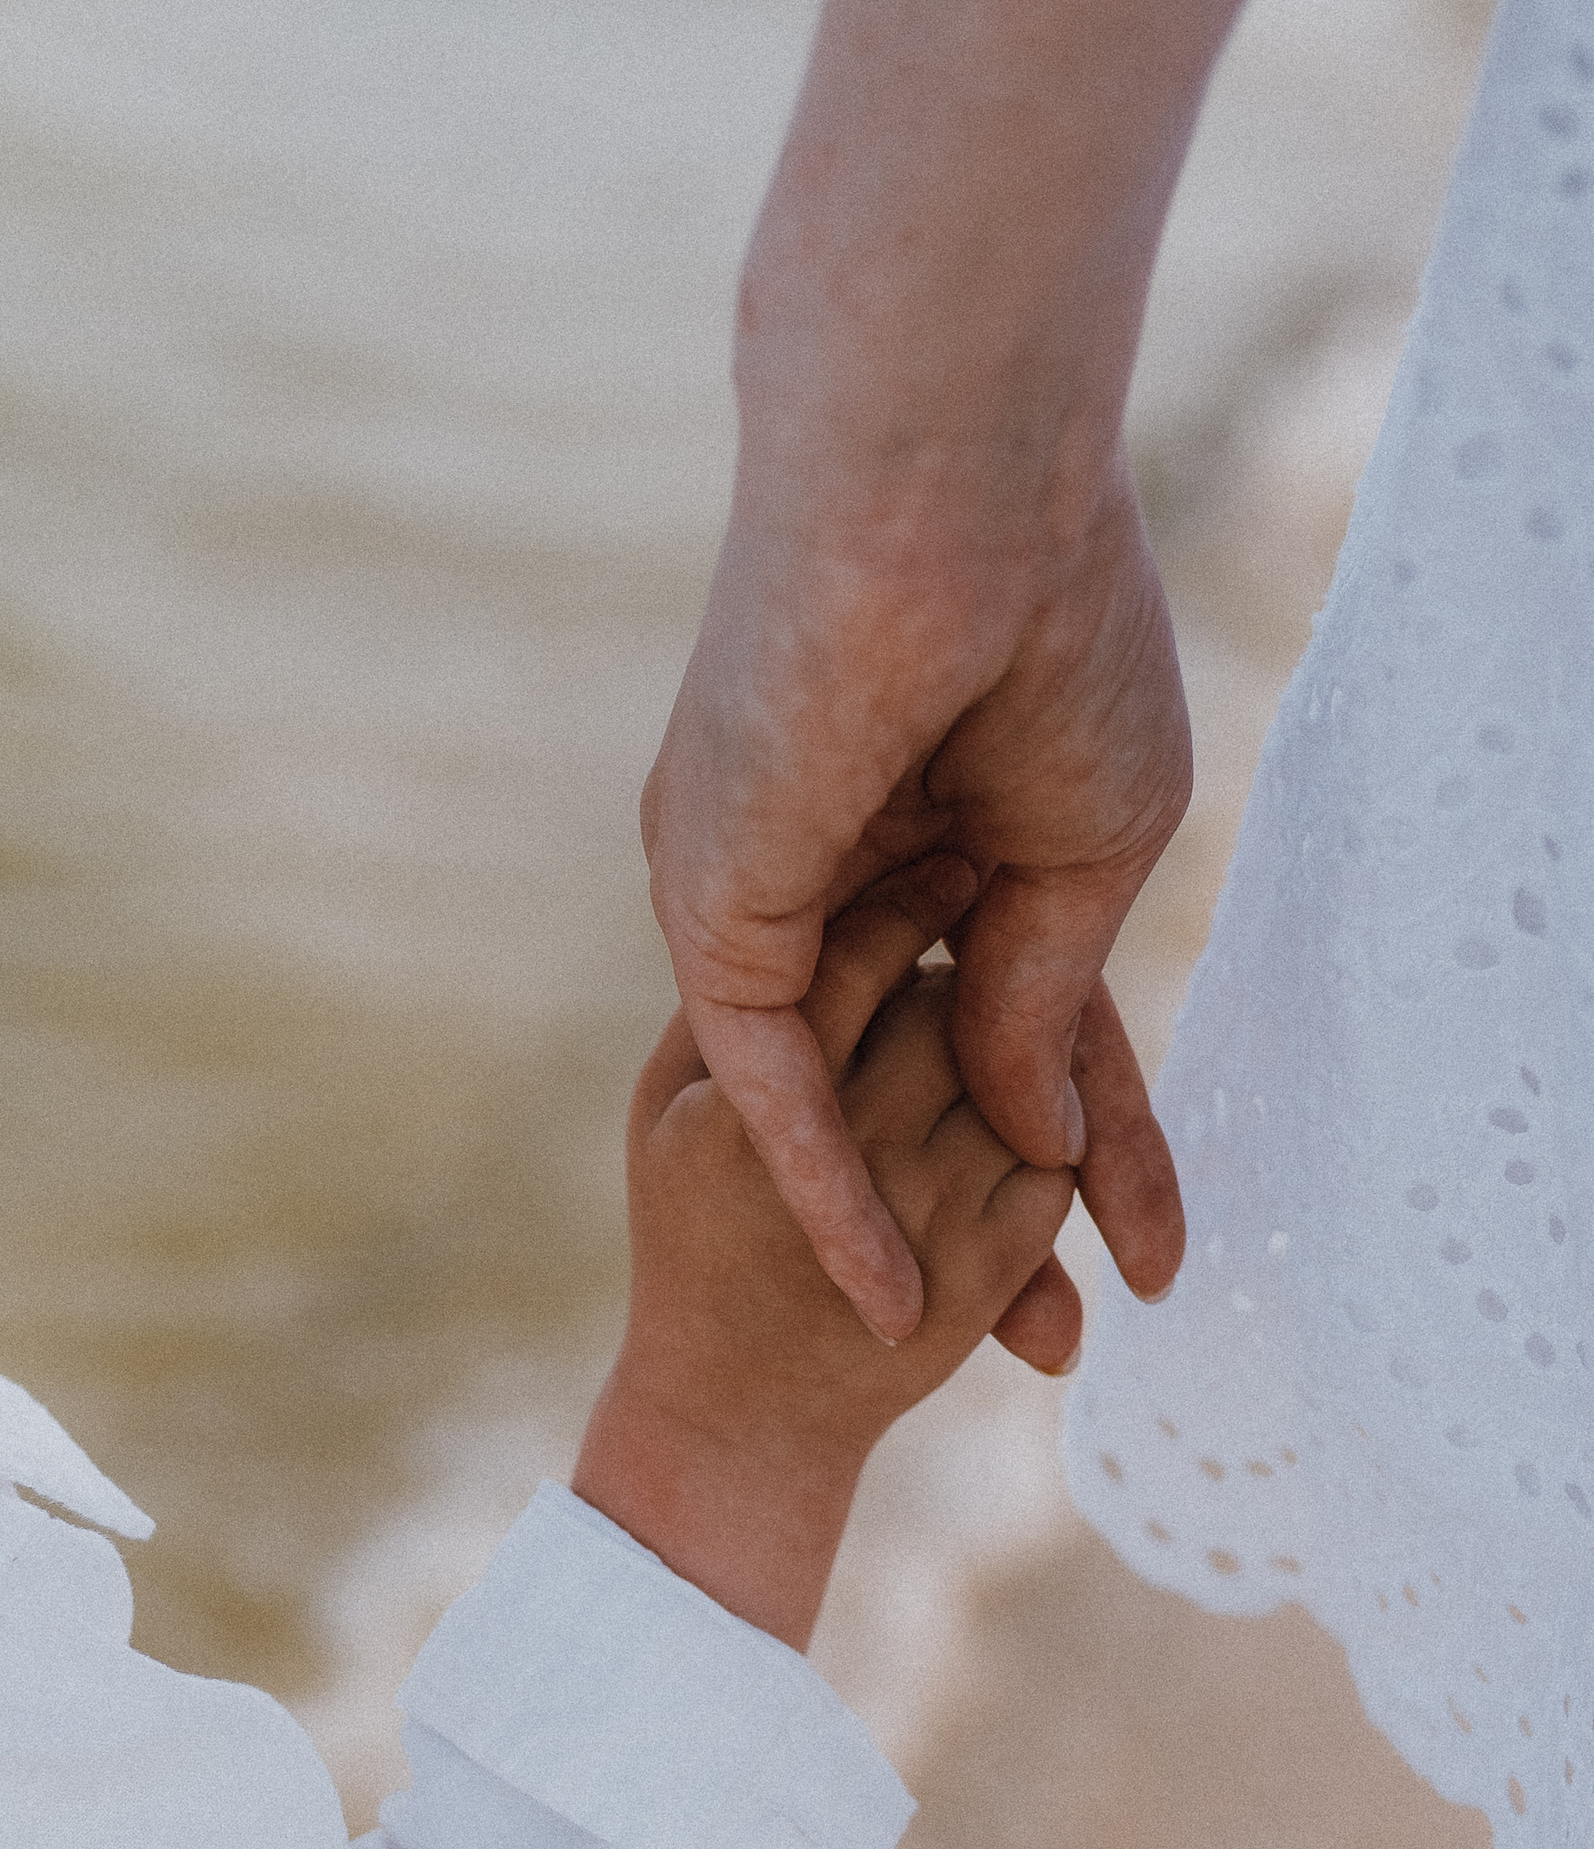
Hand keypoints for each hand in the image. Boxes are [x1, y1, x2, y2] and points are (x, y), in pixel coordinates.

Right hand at [574, 857, 1078, 1647]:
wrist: (742, 1417)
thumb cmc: (688, 1243)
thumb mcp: (663, 1114)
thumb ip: (714, 1005)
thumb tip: (781, 891)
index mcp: (744, 1116)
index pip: (852, 970)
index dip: (906, 906)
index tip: (943, 858)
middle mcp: (848, 1162)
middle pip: (947, 1013)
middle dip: (974, 963)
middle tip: (992, 908)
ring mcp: (929, 1218)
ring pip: (1014, 1081)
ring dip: (1016, 1042)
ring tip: (1000, 1011)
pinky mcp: (992, 1273)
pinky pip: (1052, 1162)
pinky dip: (1046, 1124)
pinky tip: (1013, 1108)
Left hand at [642, 433, 1190, 1366]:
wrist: (955, 491)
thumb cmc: (1047, 623)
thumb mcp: (1083, 848)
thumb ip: (1040, 1002)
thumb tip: (1035, 1149)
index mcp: (919, 840)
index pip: (994, 1033)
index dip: (1068, 1155)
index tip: (1134, 1261)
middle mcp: (826, 878)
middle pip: (911, 1095)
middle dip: (987, 1231)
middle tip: (1061, 1349)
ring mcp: (760, 895)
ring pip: (848, 1107)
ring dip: (923, 1237)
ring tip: (1013, 1357)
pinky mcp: (714, 904)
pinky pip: (768, 1083)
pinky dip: (826, 1188)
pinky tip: (885, 1293)